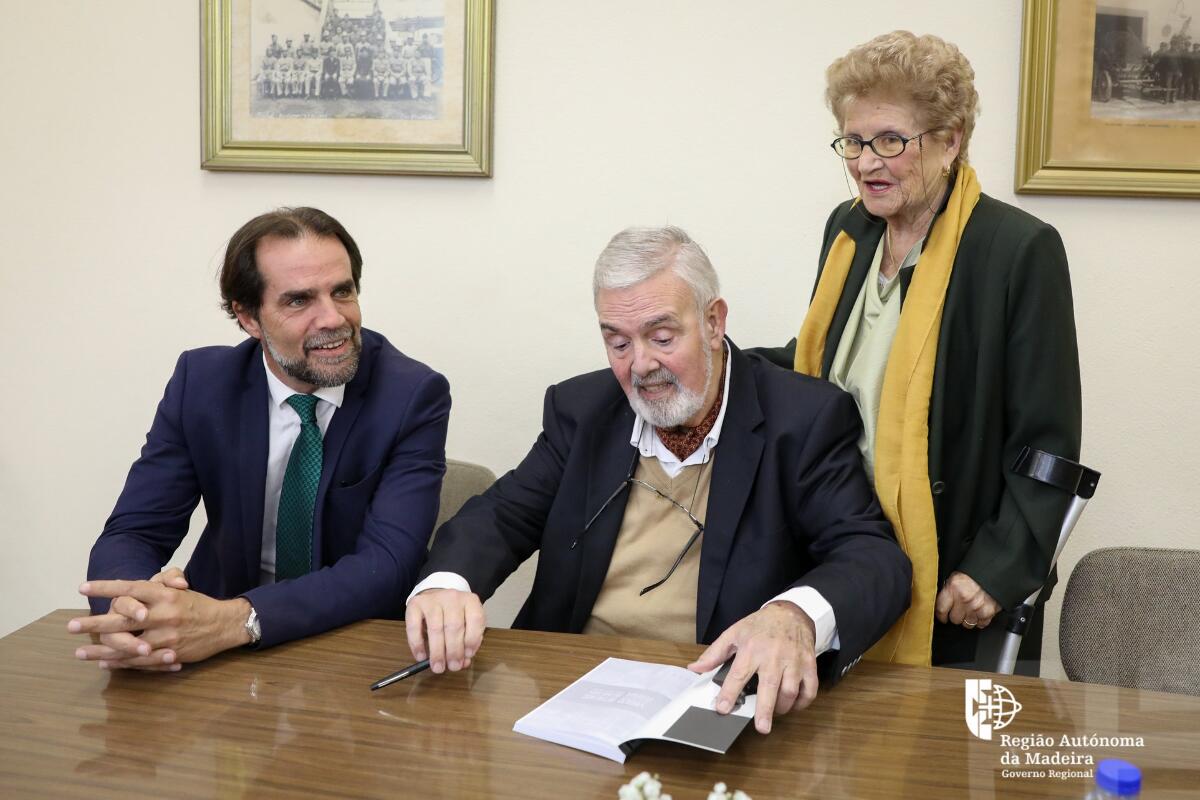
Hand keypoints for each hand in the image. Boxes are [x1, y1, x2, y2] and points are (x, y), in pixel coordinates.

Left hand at [70, 579, 249, 668]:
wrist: (225, 625)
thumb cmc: (198, 605)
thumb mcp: (181, 588)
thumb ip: (163, 580)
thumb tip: (145, 581)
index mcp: (165, 594)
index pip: (130, 589)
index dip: (105, 588)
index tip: (82, 587)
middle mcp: (163, 614)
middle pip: (122, 619)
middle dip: (94, 623)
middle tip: (71, 626)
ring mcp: (166, 637)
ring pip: (127, 645)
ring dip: (102, 650)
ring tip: (80, 652)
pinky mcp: (169, 654)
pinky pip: (140, 661)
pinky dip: (121, 663)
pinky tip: (104, 663)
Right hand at [405, 589, 484, 673]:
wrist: (435, 595)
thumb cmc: (454, 614)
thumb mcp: (467, 624)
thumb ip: (468, 641)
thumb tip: (464, 662)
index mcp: (470, 601)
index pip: (476, 620)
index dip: (472, 640)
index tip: (468, 656)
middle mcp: (453, 597)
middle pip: (454, 626)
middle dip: (454, 651)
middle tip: (452, 667)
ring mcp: (433, 599)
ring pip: (435, 628)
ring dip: (437, 651)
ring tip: (437, 667)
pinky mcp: (415, 604)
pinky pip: (414, 626)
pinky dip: (417, 644)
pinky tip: (421, 656)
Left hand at [688, 602, 817, 733]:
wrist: (790, 613)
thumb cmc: (760, 626)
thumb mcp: (734, 634)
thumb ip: (714, 653)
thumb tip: (695, 668)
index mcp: (751, 648)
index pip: (738, 674)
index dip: (729, 693)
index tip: (722, 708)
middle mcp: (773, 655)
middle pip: (769, 686)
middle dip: (765, 710)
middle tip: (761, 728)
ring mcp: (794, 660)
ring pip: (790, 691)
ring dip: (782, 707)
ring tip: (773, 714)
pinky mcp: (809, 664)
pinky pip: (809, 689)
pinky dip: (802, 703)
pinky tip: (792, 706)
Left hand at [935, 571, 1001, 628]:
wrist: (994, 570)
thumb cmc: (974, 573)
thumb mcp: (956, 577)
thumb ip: (948, 591)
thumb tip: (941, 603)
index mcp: (953, 588)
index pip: (941, 609)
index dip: (941, 615)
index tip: (943, 617)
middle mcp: (964, 598)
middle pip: (955, 619)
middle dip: (956, 615)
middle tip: (959, 610)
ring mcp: (977, 606)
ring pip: (967, 624)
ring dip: (968, 619)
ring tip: (970, 610)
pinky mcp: (989, 612)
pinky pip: (981, 624)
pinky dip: (980, 620)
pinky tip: (979, 612)